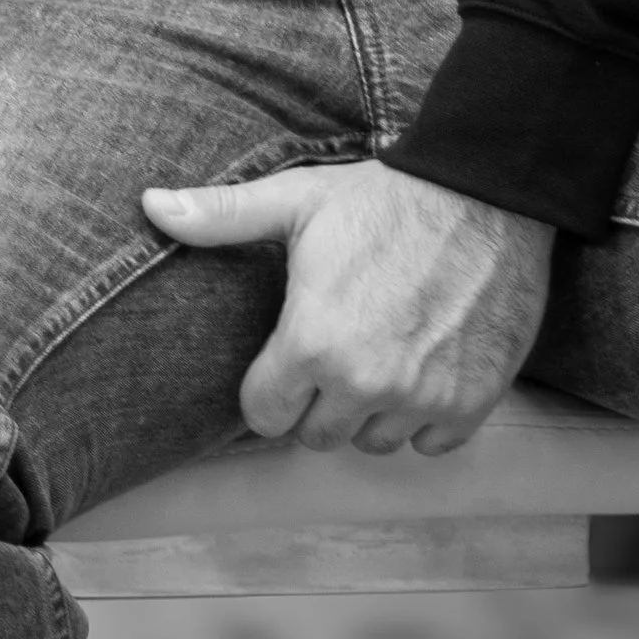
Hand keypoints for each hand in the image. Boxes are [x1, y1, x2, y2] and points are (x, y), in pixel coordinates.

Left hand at [139, 159, 553, 455]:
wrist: (488, 195)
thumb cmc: (383, 198)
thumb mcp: (296, 202)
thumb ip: (222, 216)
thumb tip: (150, 206)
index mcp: (311, 343)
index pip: (264, 415)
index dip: (270, 389)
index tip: (287, 360)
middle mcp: (365, 381)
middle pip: (317, 436)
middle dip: (318, 404)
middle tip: (336, 355)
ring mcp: (422, 396)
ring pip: (374, 442)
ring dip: (372, 413)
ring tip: (380, 359)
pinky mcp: (474, 401)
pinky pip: (432, 443)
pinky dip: (427, 418)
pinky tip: (424, 372)